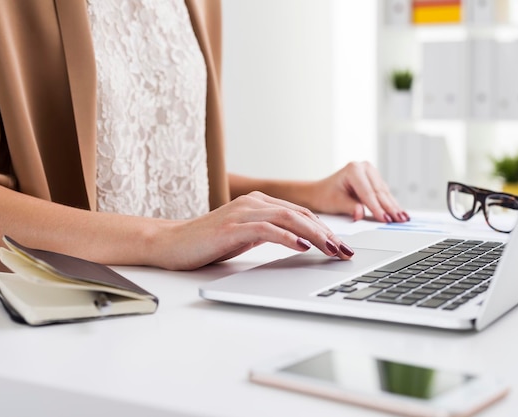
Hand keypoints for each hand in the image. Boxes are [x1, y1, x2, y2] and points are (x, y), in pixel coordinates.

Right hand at [151, 191, 354, 269]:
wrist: (172, 243)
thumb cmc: (209, 242)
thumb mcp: (247, 237)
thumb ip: (271, 233)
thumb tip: (300, 241)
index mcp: (260, 203)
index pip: (301, 214)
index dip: (325, 230)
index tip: (342, 247)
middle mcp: (254, 202)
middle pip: (300, 214)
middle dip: (327, 234)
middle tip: (345, 252)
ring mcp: (243, 212)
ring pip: (288, 218)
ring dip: (314, 235)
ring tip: (332, 250)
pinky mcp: (232, 226)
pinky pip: (266, 228)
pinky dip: (286, 237)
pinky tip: (302, 246)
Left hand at [308, 161, 409, 222]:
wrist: (320, 192)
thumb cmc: (325, 195)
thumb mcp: (335, 202)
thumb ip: (350, 207)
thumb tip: (360, 214)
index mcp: (353, 169)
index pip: (368, 193)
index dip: (377, 208)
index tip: (385, 219)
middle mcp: (364, 167)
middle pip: (379, 192)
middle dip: (390, 208)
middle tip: (400, 220)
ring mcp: (371, 172)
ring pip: (384, 192)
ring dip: (393, 206)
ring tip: (403, 218)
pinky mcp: (374, 180)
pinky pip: (384, 193)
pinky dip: (391, 204)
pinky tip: (399, 212)